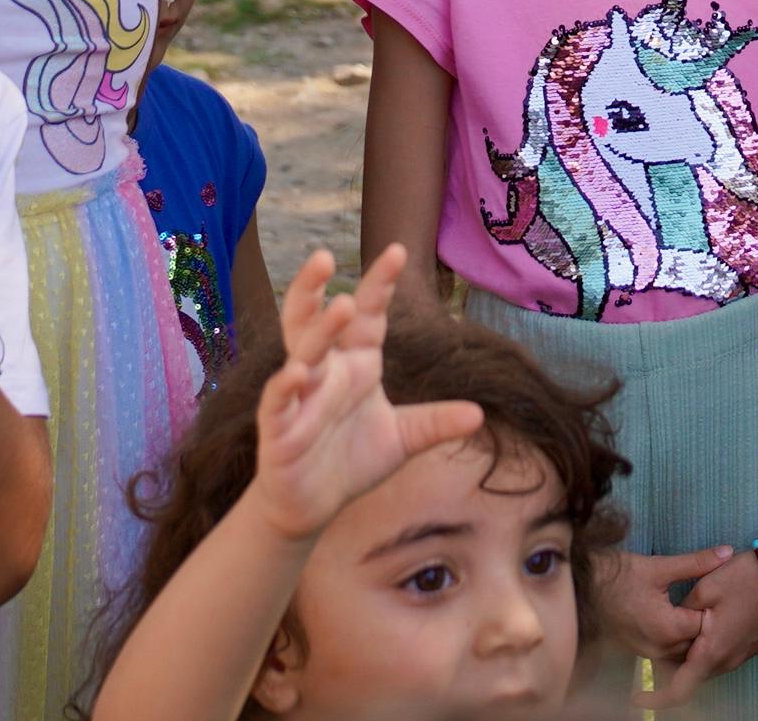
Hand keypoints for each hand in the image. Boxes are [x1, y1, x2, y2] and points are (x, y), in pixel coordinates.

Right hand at [247, 248, 484, 543]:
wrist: (312, 506)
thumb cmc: (351, 460)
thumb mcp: (402, 438)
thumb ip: (435, 422)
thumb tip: (479, 414)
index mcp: (356, 363)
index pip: (368, 316)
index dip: (379, 284)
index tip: (398, 251)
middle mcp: (326, 371)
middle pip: (316, 319)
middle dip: (314, 287)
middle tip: (326, 256)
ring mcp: (300, 396)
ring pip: (302, 352)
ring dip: (318, 329)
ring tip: (341, 306)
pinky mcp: (279, 428)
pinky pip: (279, 401)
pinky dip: (286, 386)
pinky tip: (299, 372)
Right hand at [600, 547, 725, 697]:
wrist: (583, 588)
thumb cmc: (619, 576)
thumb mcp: (660, 566)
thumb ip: (697, 562)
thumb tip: (727, 553)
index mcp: (668, 628)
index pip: (707, 627)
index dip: (718, 610)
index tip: (724, 594)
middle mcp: (659, 648)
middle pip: (697, 644)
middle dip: (708, 626)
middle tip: (719, 603)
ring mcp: (648, 653)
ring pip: (683, 652)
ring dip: (694, 636)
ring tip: (702, 612)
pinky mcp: (640, 652)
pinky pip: (668, 654)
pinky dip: (679, 641)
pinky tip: (683, 622)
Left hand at [663, 548, 757, 691]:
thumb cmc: (745, 576)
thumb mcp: (705, 588)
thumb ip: (683, 612)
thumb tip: (676, 624)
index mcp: (713, 651)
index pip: (679, 690)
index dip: (656, 698)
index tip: (638, 698)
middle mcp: (730, 660)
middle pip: (693, 676)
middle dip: (673, 668)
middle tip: (659, 644)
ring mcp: (746, 653)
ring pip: (710, 666)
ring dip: (694, 657)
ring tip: (683, 630)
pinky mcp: (756, 645)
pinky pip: (726, 655)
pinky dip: (711, 649)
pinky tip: (709, 624)